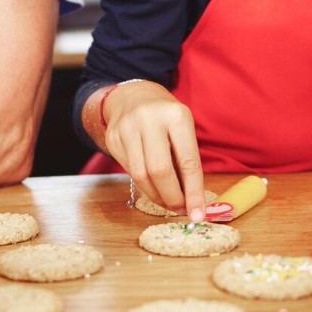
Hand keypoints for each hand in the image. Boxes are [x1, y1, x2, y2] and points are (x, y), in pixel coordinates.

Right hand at [98, 80, 206, 220]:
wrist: (132, 97)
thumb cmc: (166, 117)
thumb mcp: (183, 129)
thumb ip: (187, 161)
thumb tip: (192, 202)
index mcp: (176, 116)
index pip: (187, 162)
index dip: (194, 192)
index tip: (198, 215)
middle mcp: (149, 120)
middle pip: (160, 171)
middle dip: (172, 197)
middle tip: (181, 210)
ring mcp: (127, 128)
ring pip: (141, 176)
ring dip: (157, 196)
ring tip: (168, 202)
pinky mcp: (113, 139)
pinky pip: (129, 171)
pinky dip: (144, 185)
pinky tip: (153, 186)